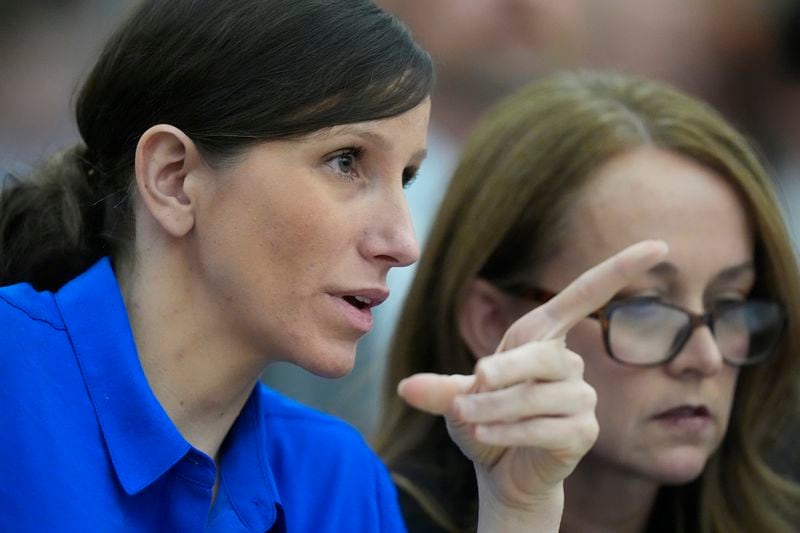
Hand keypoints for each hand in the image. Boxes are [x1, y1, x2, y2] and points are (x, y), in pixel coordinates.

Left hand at [398, 240, 668, 531]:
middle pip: (542, 357)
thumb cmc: (482, 422)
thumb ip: (439, 389)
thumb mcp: (457, 400)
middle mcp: (569, 364)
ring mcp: (580, 399)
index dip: (619, 270)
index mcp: (542, 338)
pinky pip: (545, 427)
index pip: (585, 296)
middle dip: (503, 372)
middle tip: (473, 382)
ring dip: (494, 409)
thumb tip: (405, 387)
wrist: (499, 470)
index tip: (660, 245)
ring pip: (536, 396)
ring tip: (468, 418)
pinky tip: (485, 436)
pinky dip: (509, 431)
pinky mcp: (582, 433)